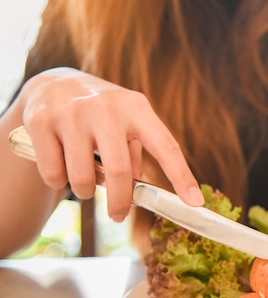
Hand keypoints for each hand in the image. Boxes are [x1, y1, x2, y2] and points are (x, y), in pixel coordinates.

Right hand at [20, 67, 204, 220]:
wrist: (53, 82)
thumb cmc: (102, 113)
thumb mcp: (126, 124)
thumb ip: (137, 154)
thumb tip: (140, 188)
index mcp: (136, 108)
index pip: (166, 146)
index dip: (182, 177)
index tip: (195, 203)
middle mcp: (107, 108)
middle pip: (120, 172)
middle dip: (120, 202)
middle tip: (118, 215)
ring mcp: (72, 113)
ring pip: (83, 178)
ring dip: (86, 192)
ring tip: (85, 182)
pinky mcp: (42, 121)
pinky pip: (53, 173)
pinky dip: (58, 182)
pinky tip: (60, 168)